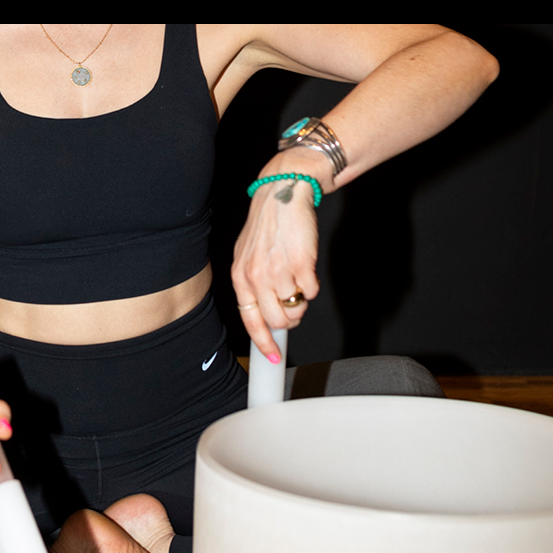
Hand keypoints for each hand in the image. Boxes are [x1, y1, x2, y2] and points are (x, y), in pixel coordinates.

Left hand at [231, 153, 324, 360]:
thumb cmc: (267, 226)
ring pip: (296, 308)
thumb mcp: (247, 256)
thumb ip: (252, 284)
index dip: (264, 343)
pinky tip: (305, 267)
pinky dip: (312, 285)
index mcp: (240, 277)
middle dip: (289, 318)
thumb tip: (265, 316)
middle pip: (277, 320)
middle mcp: (256, 277)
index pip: (251, 321)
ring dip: (301, 299)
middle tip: (292, 302)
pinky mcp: (302, 264)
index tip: (272, 358)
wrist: (282, 194)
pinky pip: (311, 292)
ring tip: (297, 278)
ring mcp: (279, 271)